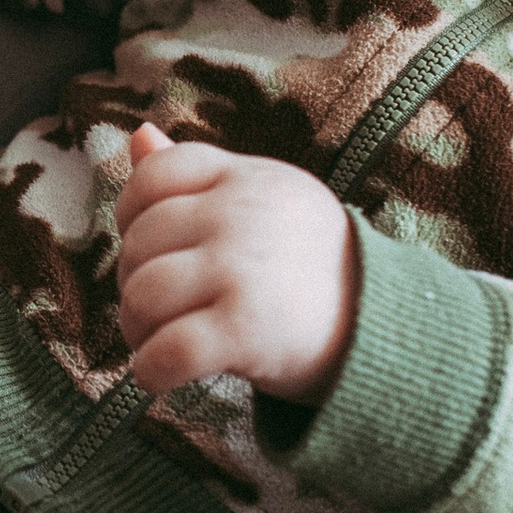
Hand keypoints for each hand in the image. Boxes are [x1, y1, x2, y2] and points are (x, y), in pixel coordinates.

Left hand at [115, 124, 358, 402]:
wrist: (383, 325)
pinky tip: (162, 377)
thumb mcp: (263, 197)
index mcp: (244, 178)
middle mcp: (239, 216)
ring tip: (156, 341)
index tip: (148, 248)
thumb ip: (199, 172)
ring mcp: (241, 270)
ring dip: (136, 331)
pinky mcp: (245, 330)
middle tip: (157, 309)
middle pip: (139, 243)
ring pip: (142, 297)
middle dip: (132, 283)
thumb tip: (139, 134)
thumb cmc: (307, 261)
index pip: (156, 175)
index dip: (130, 213)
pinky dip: (151, 373)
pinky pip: (166, 352)